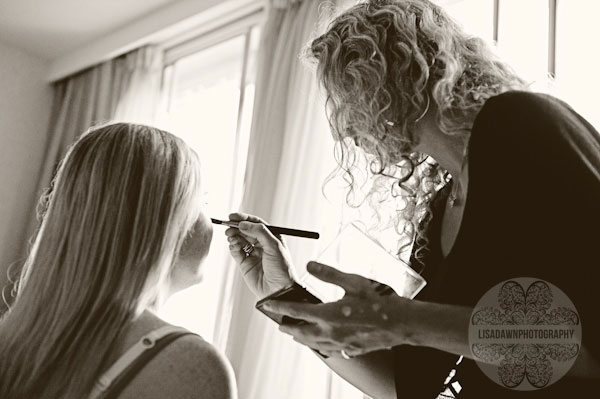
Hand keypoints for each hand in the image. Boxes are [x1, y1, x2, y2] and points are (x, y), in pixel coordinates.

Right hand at [225, 212, 294, 297]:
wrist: (279, 290)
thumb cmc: (282, 269)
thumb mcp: (274, 246)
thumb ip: (259, 232)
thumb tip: (243, 224)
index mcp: (272, 237)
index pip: (256, 224)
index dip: (245, 219)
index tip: (234, 217)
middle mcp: (262, 244)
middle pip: (246, 231)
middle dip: (237, 227)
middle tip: (229, 226)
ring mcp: (253, 254)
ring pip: (239, 240)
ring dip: (234, 236)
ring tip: (230, 236)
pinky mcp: (245, 264)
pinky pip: (236, 252)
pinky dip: (232, 247)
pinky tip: (233, 245)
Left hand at [262, 261, 414, 357]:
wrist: (402, 322)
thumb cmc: (380, 300)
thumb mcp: (352, 281)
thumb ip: (328, 273)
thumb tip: (309, 264)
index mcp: (327, 314)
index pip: (295, 311)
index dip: (278, 308)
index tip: (267, 306)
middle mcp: (330, 332)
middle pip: (300, 332)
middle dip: (287, 326)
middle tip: (279, 323)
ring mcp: (340, 344)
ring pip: (313, 343)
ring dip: (300, 337)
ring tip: (294, 334)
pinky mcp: (351, 349)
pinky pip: (329, 350)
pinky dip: (320, 345)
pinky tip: (321, 343)